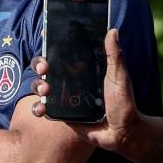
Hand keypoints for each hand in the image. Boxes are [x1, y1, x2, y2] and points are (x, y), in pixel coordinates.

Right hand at [31, 29, 139, 151]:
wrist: (123, 132)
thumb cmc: (124, 102)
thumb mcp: (119, 77)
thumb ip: (114, 55)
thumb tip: (113, 30)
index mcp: (82, 70)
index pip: (62, 52)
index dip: (51, 44)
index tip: (45, 35)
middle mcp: (70, 82)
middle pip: (45, 68)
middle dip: (39, 64)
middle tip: (45, 67)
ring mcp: (64, 98)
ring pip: (40, 86)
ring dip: (37, 85)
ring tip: (45, 89)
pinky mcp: (61, 114)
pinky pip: (43, 108)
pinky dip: (38, 107)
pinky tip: (42, 108)